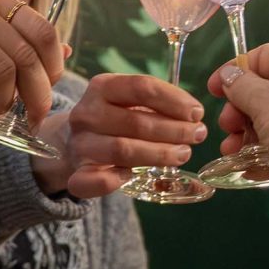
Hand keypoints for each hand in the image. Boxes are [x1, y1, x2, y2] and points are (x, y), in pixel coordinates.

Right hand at [30, 74, 206, 198]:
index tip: (198, 112)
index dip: (175, 100)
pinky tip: (137, 175)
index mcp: (102, 87)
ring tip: (183, 154)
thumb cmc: (113, 119)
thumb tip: (194, 116)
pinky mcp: (76, 174)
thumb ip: (158, 104)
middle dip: (175, 130)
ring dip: (159, 154)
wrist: (70, 143)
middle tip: (198, 135)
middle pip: (137, 121)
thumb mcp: (129, 101)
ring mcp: (79, 144)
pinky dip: (120, 179)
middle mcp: (86, 113)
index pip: (142, 87)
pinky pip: (97, 181)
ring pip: (123, 149)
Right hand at [206, 43, 268, 175]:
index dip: (234, 71)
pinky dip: (262, 154)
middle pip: (263, 91)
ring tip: (232, 150)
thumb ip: (240, 86)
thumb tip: (230, 76)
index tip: (214, 90)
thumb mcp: (263, 98)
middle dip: (238, 109)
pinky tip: (245, 166)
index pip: (261, 56)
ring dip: (246, 135)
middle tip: (228, 126)